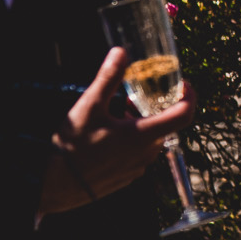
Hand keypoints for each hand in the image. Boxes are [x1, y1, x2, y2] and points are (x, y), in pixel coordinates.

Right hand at [40, 47, 194, 214]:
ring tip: (113, 117)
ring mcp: (136, 169)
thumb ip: (109, 79)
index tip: (182, 84)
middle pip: (163, 125)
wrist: (52, 186)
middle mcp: (145, 155)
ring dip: (139, 125)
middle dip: (151, 108)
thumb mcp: (89, 107)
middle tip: (127, 99)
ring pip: (149, 140)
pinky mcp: (126, 178)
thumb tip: (121, 53)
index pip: (184, 115)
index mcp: (143, 136)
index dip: (189, 96)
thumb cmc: (71, 147)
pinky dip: (130, 141)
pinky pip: (137, 154)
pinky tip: (106, 137)